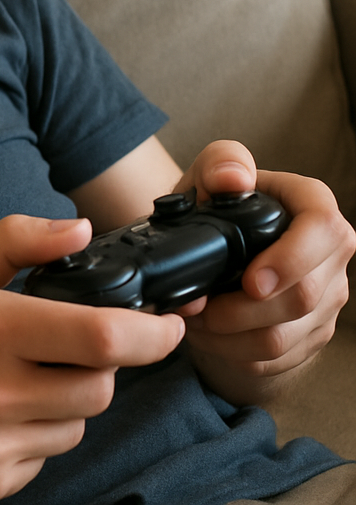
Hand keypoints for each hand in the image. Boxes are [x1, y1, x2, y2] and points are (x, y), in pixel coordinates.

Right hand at [0, 214, 185, 504]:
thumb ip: (15, 241)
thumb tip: (80, 230)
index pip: (101, 336)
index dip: (152, 331)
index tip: (169, 324)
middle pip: (101, 385)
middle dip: (100, 361)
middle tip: (66, 344)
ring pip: (77, 424)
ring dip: (68, 398)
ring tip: (21, 377)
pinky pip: (46, 457)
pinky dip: (38, 432)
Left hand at [173, 141, 355, 404]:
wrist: (204, 243)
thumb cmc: (213, 203)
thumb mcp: (209, 172)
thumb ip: (222, 162)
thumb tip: (235, 179)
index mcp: (312, 206)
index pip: (325, 230)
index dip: (291, 260)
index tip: (251, 282)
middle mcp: (329, 255)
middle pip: (304, 297)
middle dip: (241, 309)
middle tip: (194, 303)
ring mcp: (325, 298)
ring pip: (285, 336)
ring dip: (229, 334)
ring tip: (191, 318)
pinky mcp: (309, 333)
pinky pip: (275, 358)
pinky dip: (232, 351)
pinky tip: (204, 334)